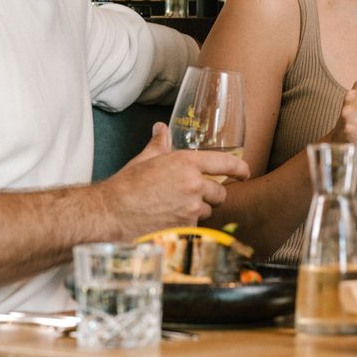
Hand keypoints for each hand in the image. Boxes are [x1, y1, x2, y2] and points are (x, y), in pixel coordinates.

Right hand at [104, 129, 250, 235]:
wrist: (111, 213)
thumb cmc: (126, 186)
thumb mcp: (145, 159)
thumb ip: (160, 144)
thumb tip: (161, 128)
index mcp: (186, 163)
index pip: (225, 163)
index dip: (240, 168)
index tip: (245, 173)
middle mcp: (194, 184)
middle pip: (220, 192)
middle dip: (211, 195)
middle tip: (192, 196)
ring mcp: (192, 208)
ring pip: (208, 211)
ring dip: (198, 211)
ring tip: (175, 208)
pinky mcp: (186, 228)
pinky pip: (196, 226)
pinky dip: (188, 225)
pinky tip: (169, 221)